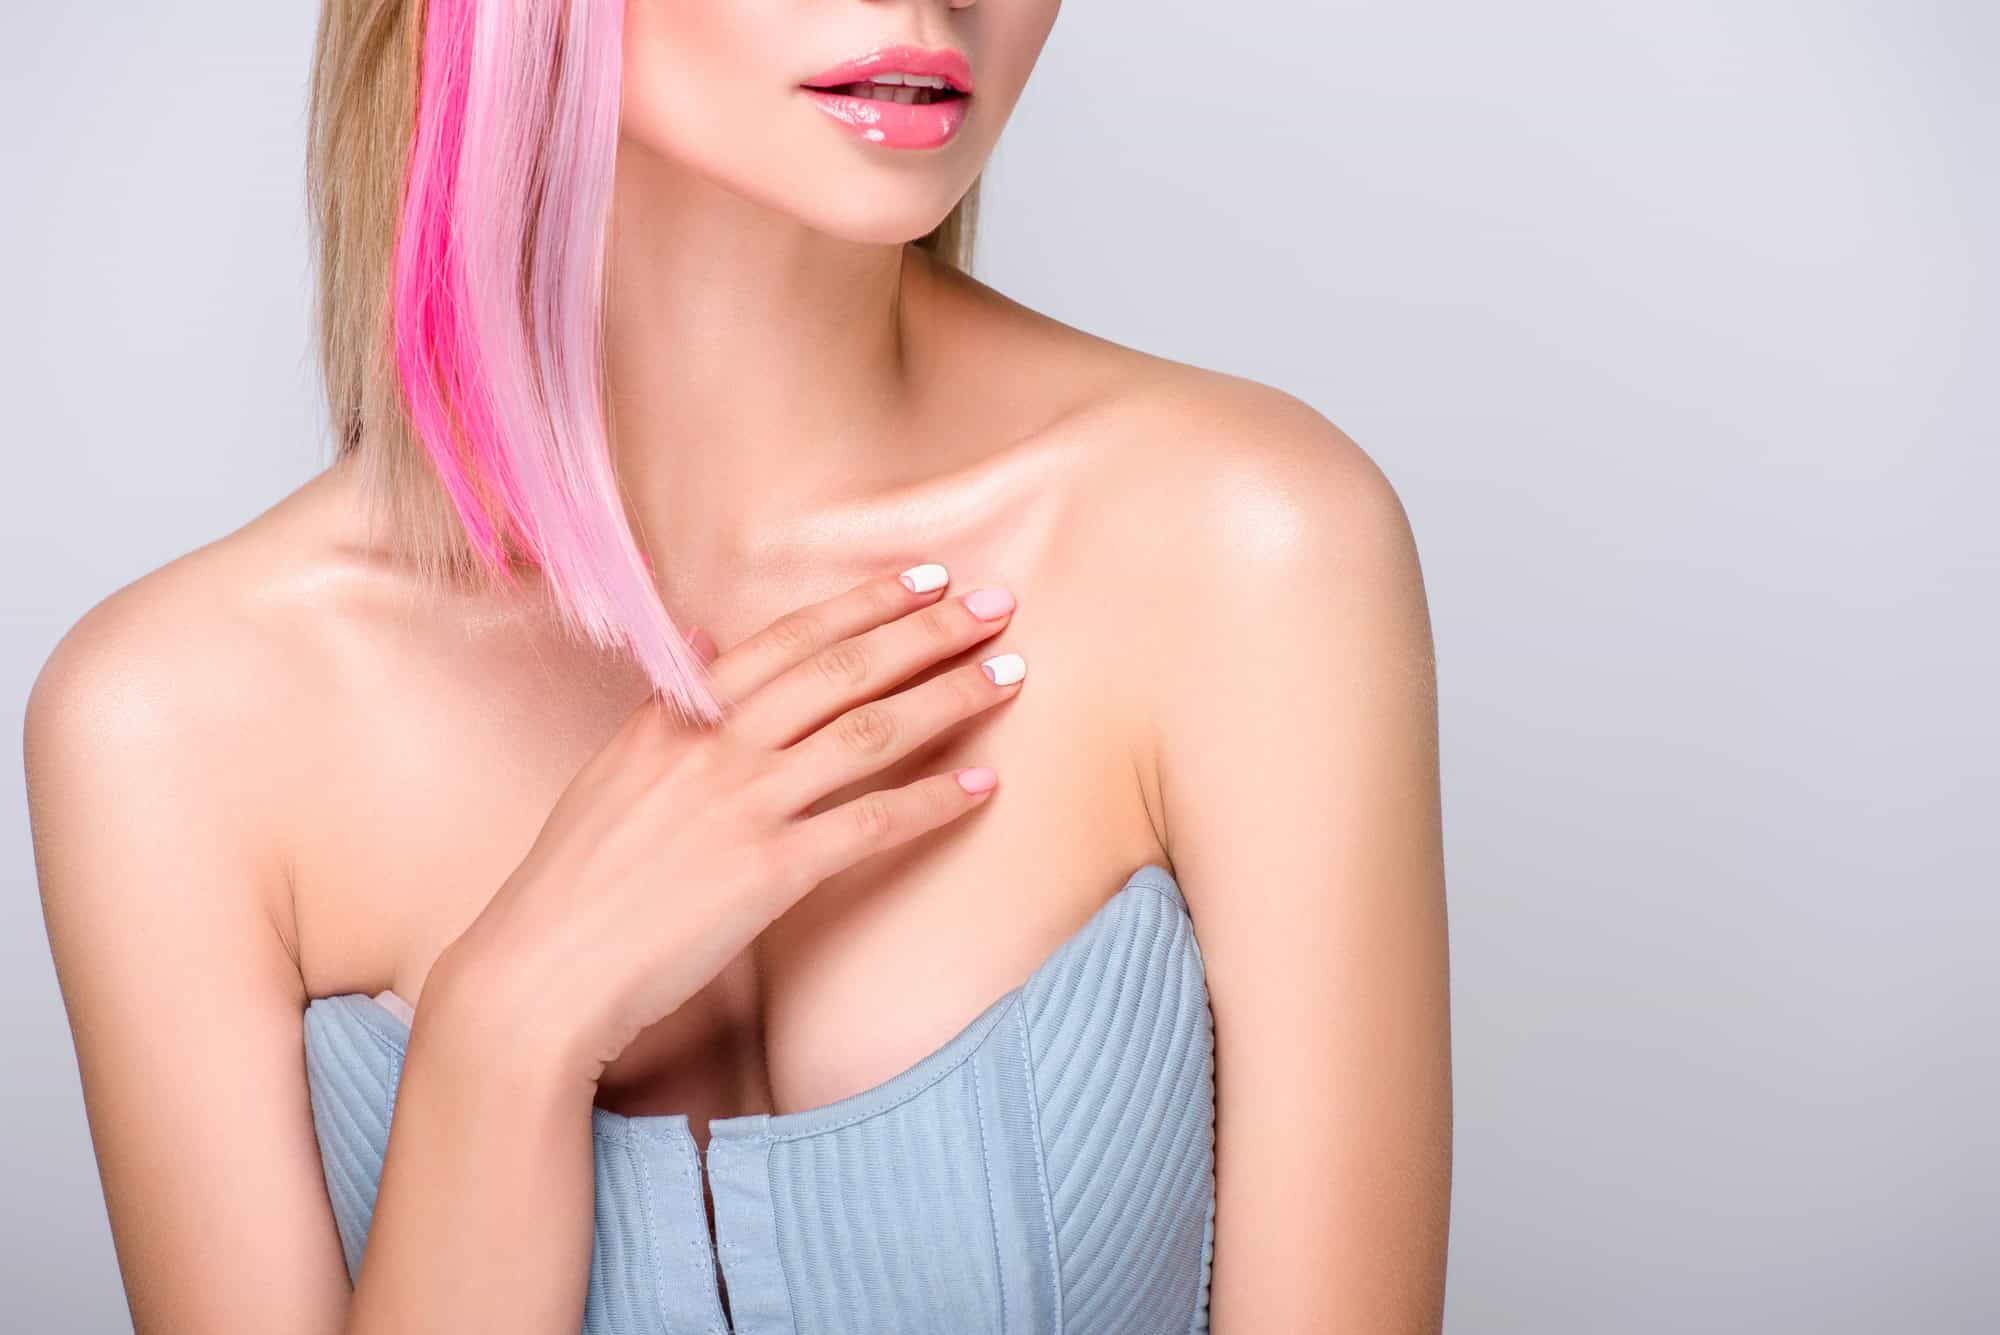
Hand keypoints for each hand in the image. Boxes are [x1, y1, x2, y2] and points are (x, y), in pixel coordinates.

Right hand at [427, 565, 1023, 1084]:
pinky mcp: (767, 873)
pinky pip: (868, 825)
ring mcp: (742, 807)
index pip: (786, 639)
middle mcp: (713, 747)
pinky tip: (983, 786)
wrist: (543, 971)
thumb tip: (707, 637)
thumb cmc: (576, 880)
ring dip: (945, 699)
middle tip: (996, 604)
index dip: (863, 603)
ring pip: (866, 733)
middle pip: (840, 670)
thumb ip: (670, 704)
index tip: (925, 576)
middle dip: (925, 631)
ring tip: (1008, 676)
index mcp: (675, 716)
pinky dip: (931, 802)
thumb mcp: (614, 770)